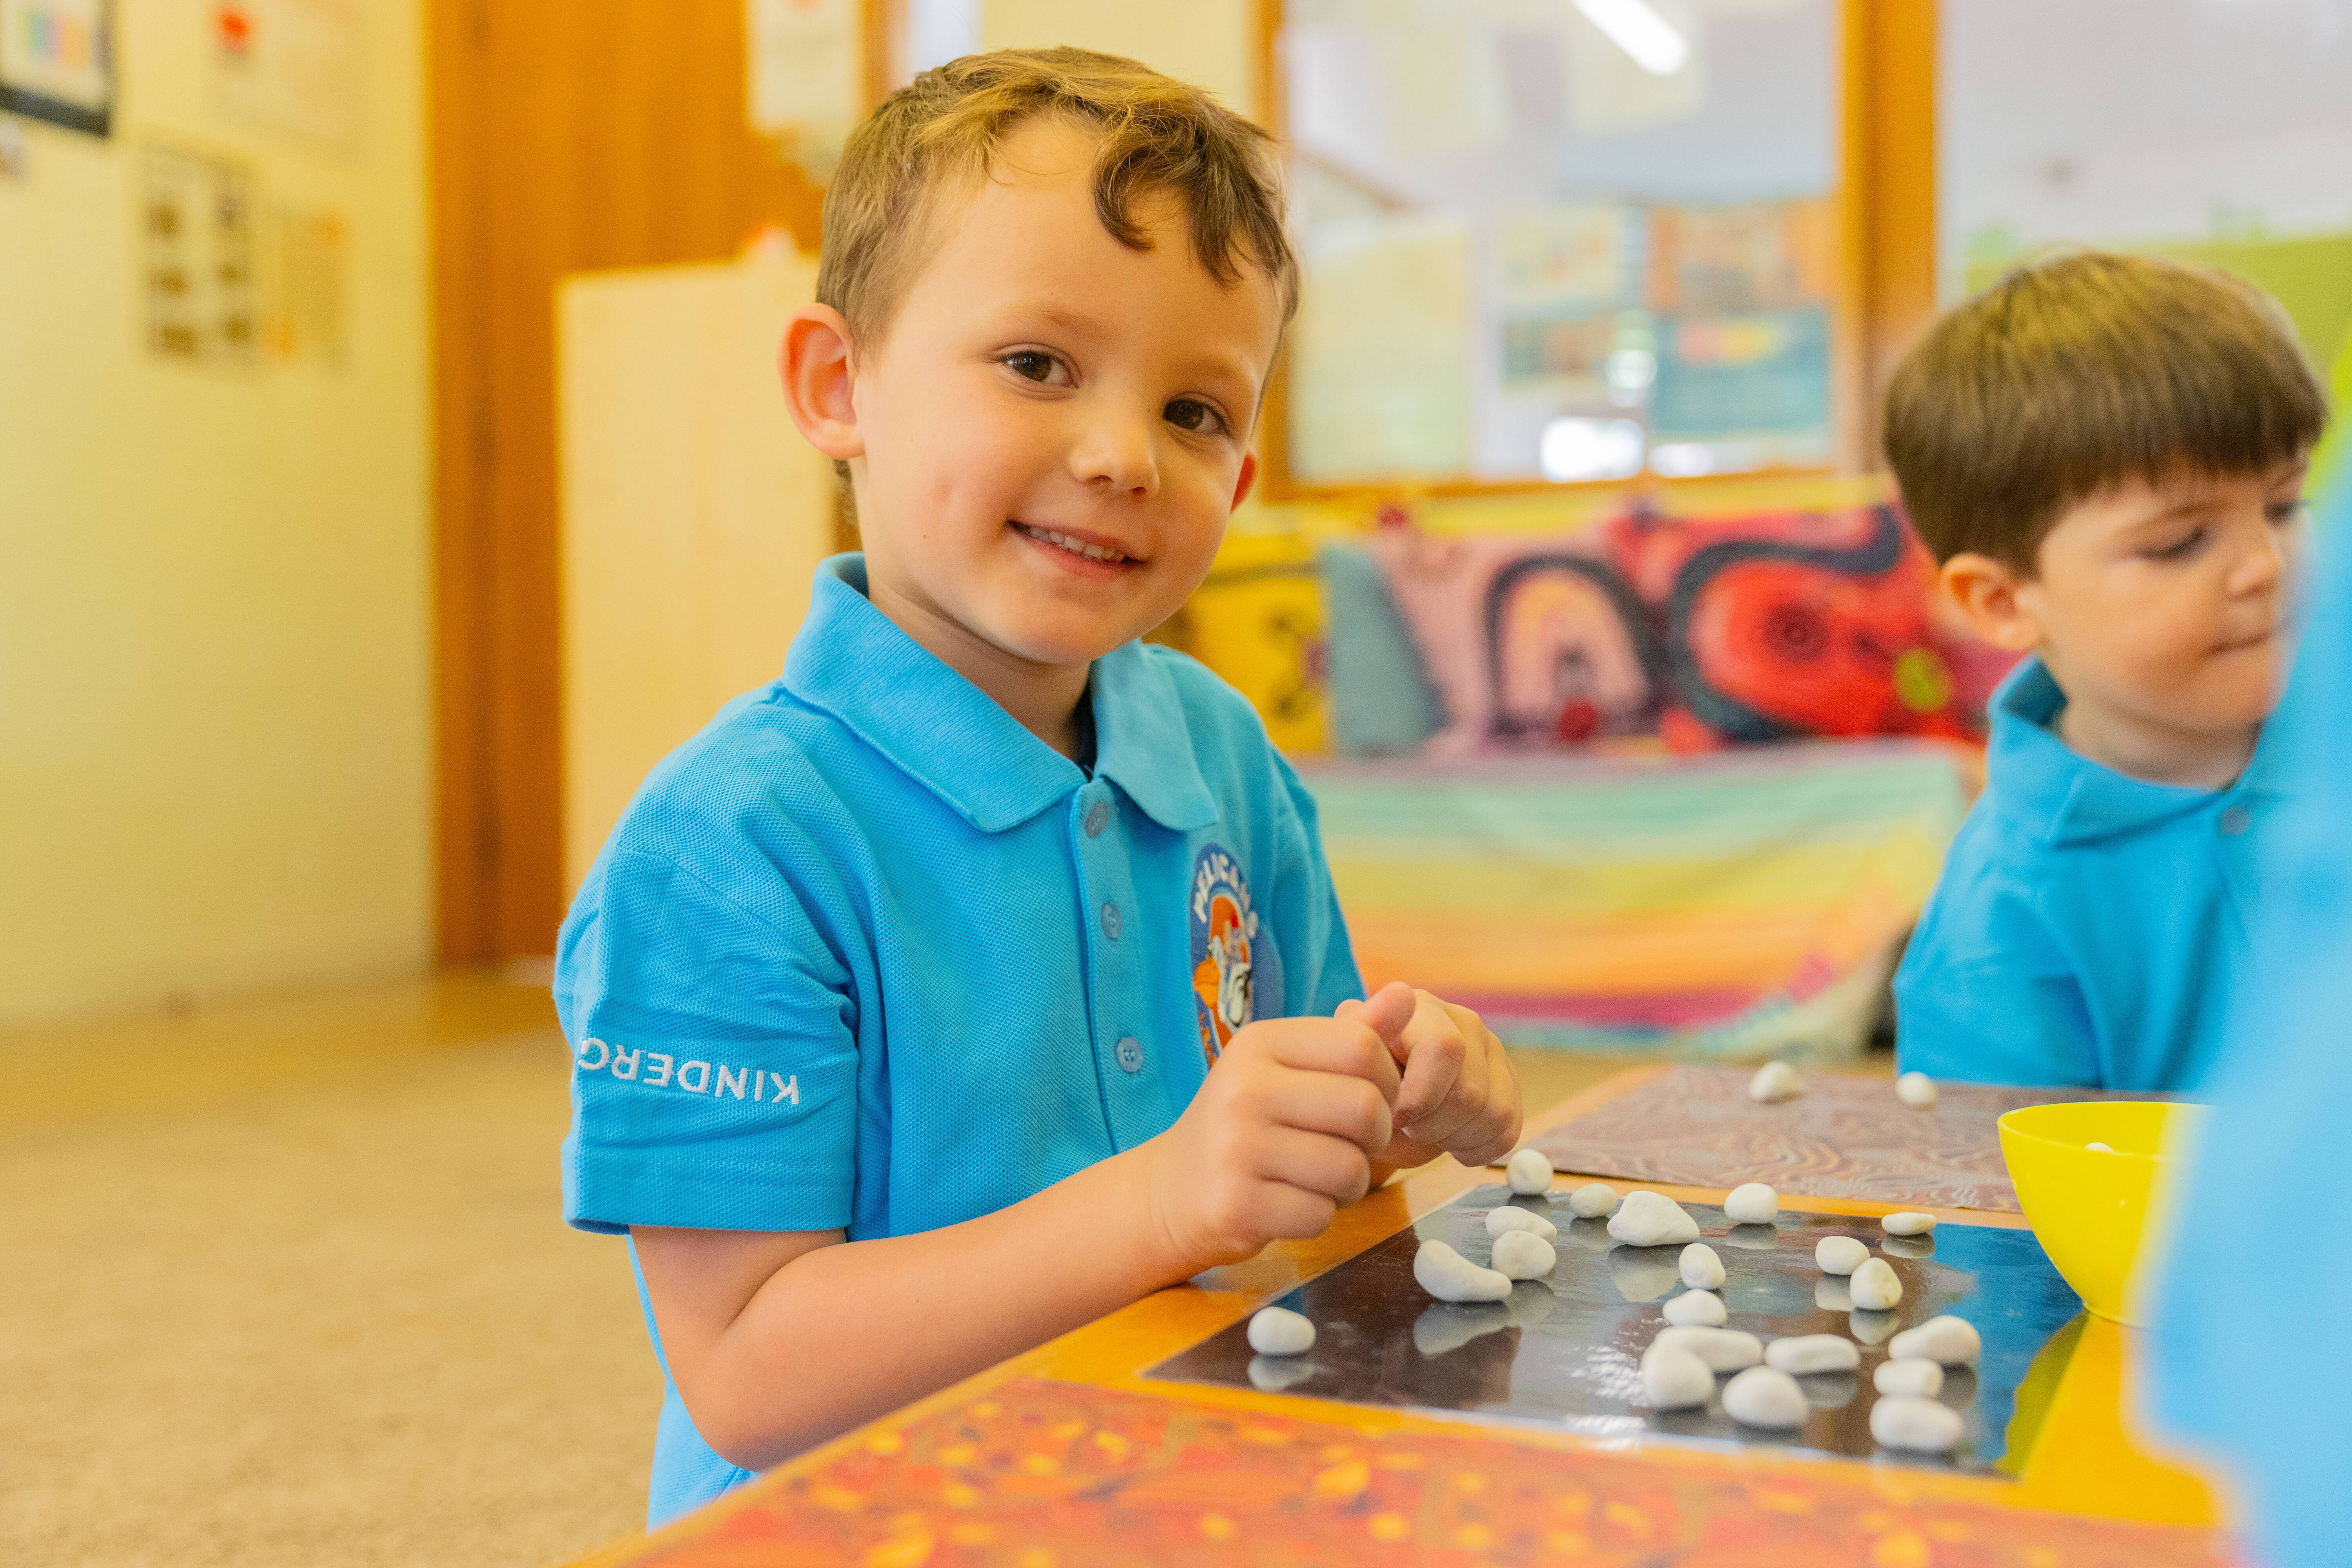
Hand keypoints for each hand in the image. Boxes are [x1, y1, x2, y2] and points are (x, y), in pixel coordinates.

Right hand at [1141, 986, 1414, 1270]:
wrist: (1173, 1189)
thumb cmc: (1248, 1122)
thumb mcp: (1290, 1068)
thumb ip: (1353, 1034)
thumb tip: (1408, 992)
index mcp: (1259, 1044)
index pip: (1362, 1045)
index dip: (1387, 1080)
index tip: (1370, 1100)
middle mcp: (1243, 1089)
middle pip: (1366, 1108)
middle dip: (1376, 1137)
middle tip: (1351, 1146)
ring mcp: (1236, 1148)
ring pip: (1350, 1168)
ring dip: (1351, 1183)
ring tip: (1321, 1178)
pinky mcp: (1236, 1205)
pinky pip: (1321, 1214)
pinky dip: (1319, 1215)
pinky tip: (1292, 1203)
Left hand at [1340, 983, 1520, 1170]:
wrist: (1380, 1097)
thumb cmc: (1362, 1081)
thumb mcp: (1349, 1066)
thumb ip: (1357, 1049)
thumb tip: (1376, 1042)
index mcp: (1420, 1008)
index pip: (1443, 1048)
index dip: (1421, 1096)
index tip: (1395, 1117)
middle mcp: (1464, 1021)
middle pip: (1469, 1092)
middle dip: (1433, 1126)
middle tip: (1408, 1125)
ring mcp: (1493, 1051)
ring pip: (1495, 1114)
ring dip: (1454, 1139)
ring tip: (1426, 1131)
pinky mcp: (1510, 1082)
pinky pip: (1509, 1130)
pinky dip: (1478, 1149)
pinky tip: (1450, 1139)